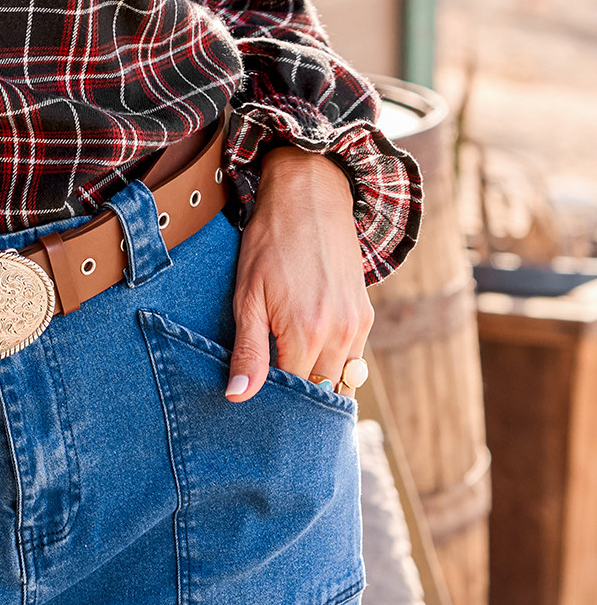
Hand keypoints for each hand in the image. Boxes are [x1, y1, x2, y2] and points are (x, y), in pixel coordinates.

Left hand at [226, 145, 372, 401]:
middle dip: (300, 401)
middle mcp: (340, 333)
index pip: (296, 395)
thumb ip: (248, 351)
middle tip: (272, 398)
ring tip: (290, 380)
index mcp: (307, 332)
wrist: (309, 197)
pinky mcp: (365, 314)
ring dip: (319, 384)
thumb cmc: (270, 244)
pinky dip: (335, 365)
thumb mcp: (247, 296)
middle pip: (323, 392)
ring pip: (342, 379)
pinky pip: (354, 358)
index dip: (276, 405)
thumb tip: (239, 398)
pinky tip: (310, 356)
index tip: (258, 407)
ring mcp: (357, 324)